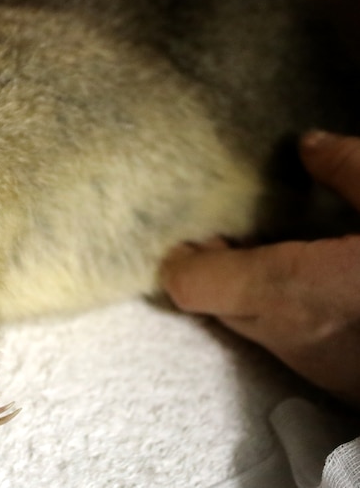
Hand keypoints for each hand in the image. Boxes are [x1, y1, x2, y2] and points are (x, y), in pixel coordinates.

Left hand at [160, 131, 359, 406]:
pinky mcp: (337, 384)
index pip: (191, 285)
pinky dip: (292, 312)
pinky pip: (291, 342)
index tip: (198, 229)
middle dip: (218, 268)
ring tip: (286, 249)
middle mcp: (286, 333)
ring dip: (254, 290)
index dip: (184, 258)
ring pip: (251, 325)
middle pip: (214, 304)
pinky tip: (328, 283)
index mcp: (290, 287)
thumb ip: (352, 167)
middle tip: (241, 230)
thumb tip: (310, 144)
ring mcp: (311, 365)